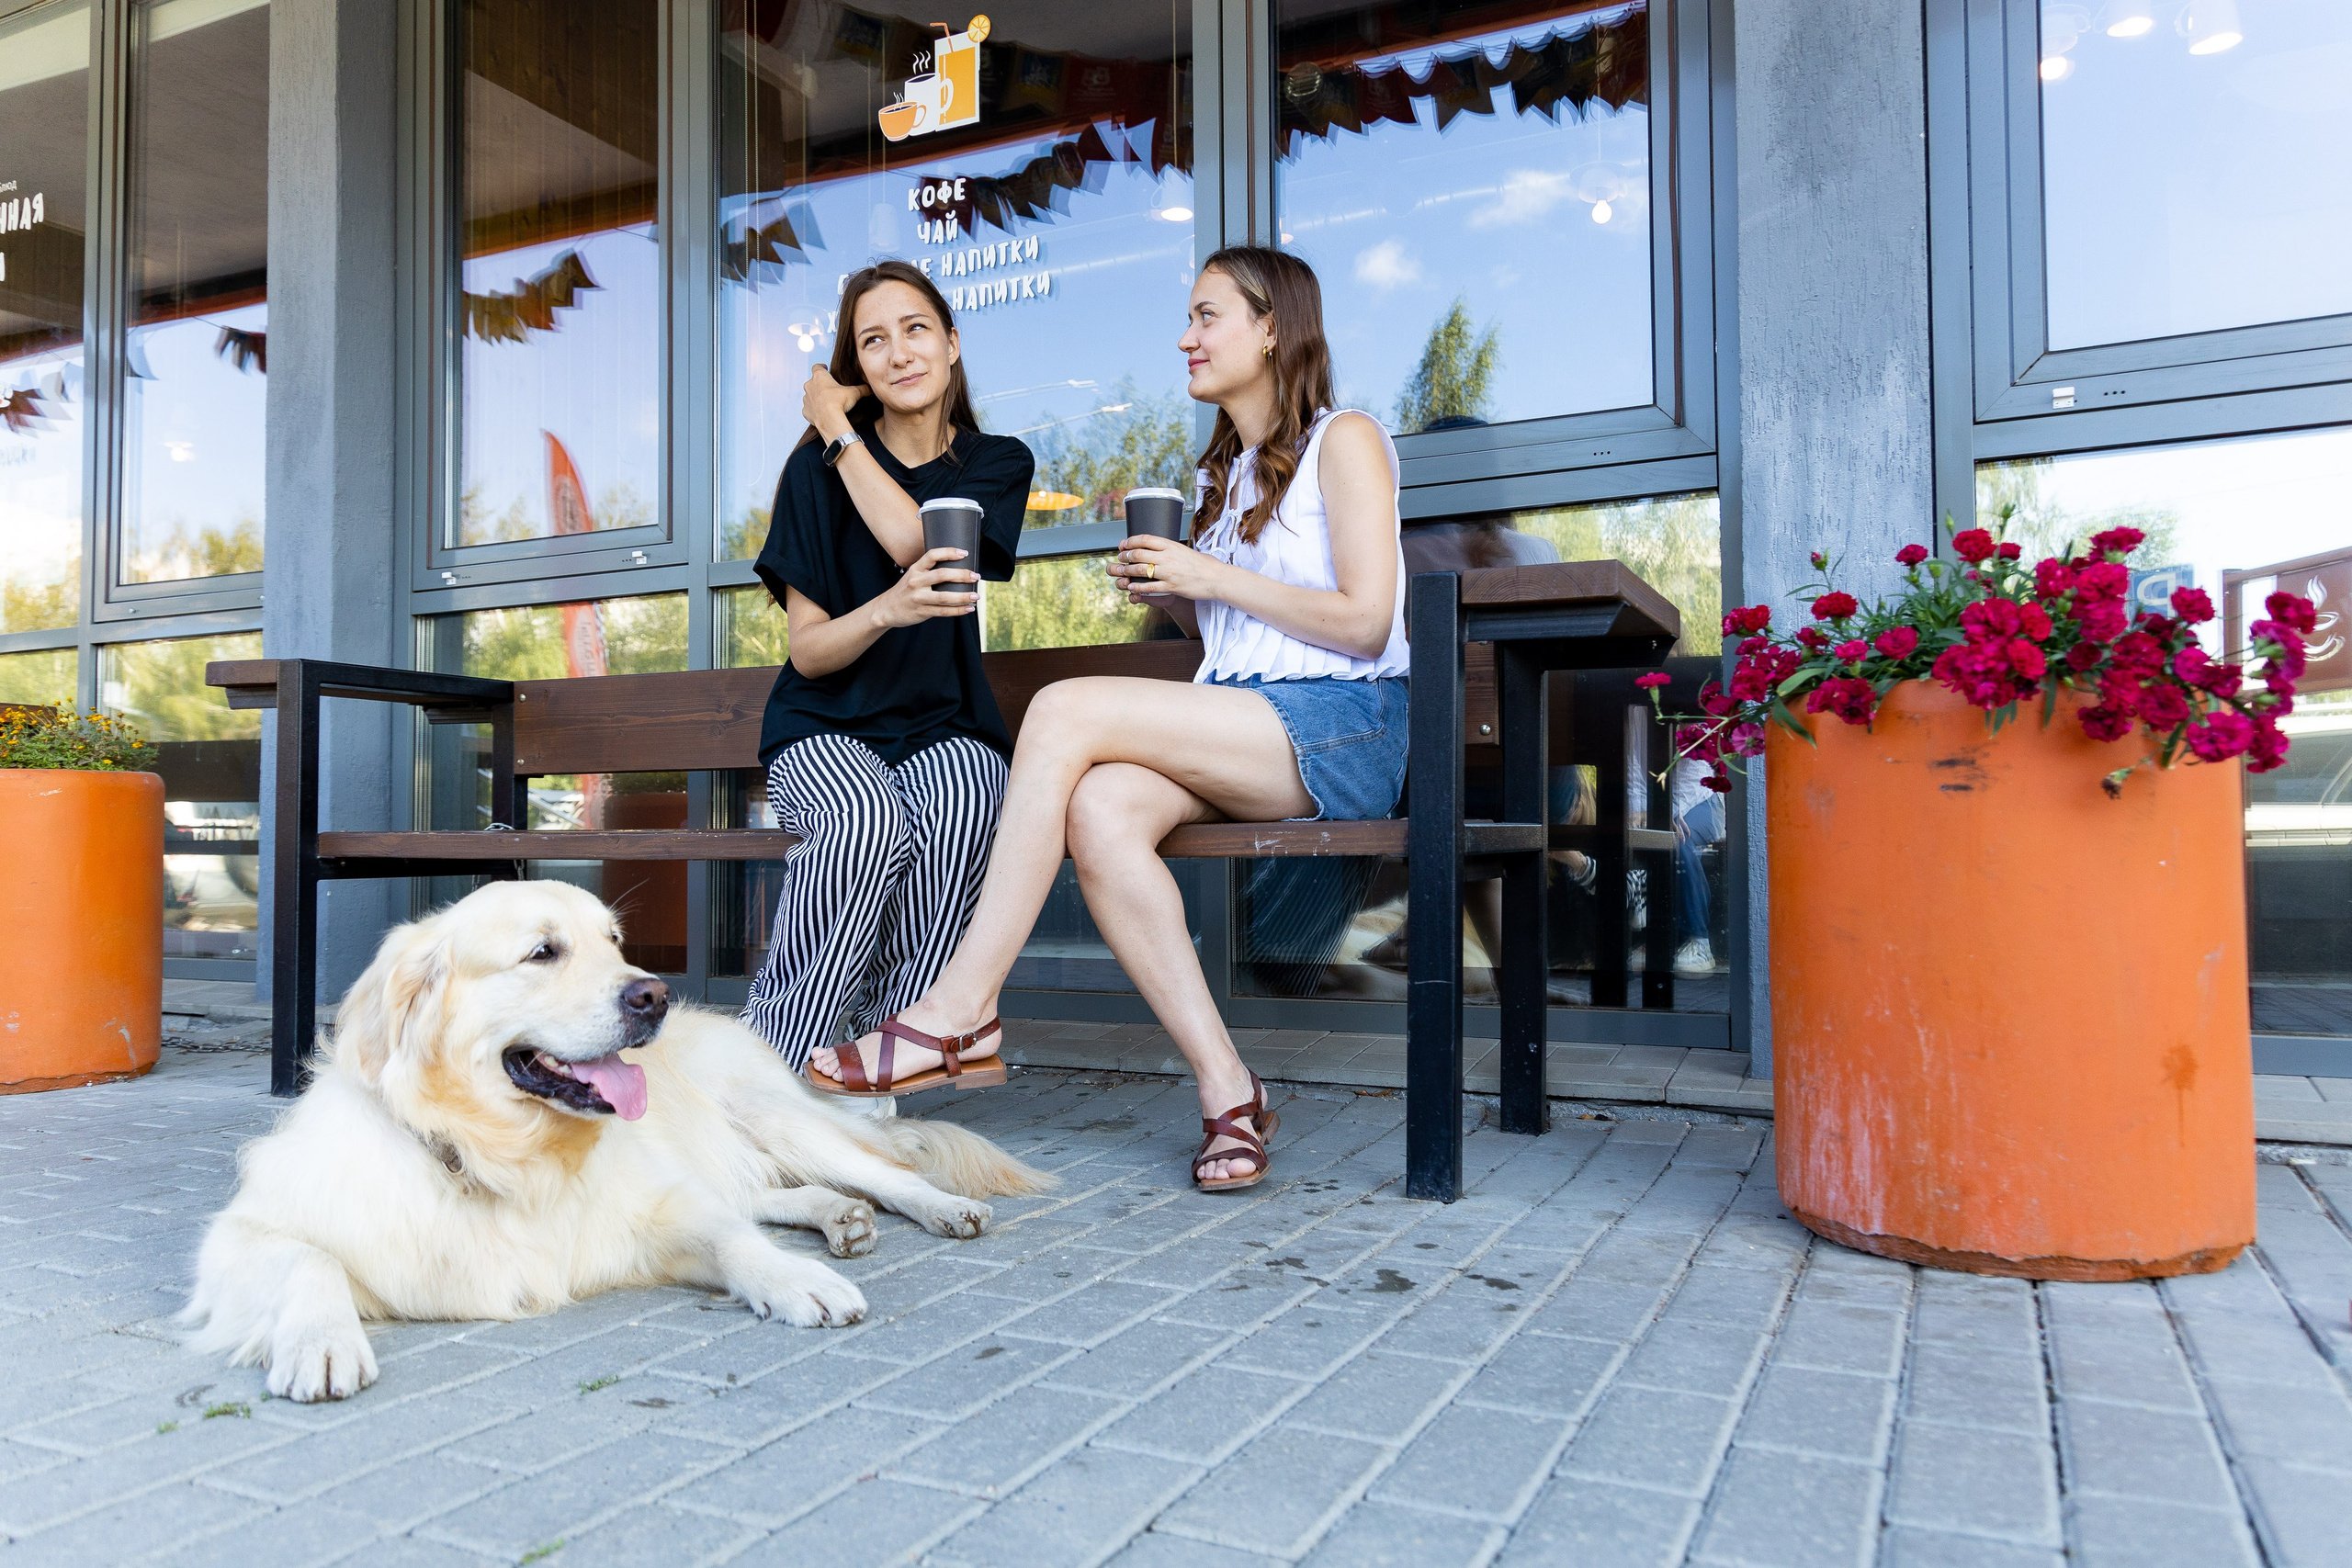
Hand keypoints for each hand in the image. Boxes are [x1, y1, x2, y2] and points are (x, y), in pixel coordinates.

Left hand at [802, 366, 864, 441]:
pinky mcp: (805, 411)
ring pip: (809, 396)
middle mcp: (809, 386)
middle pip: (813, 381)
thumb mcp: (854, 393)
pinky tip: (821, 413)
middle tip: (829, 388)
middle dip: (820, 384)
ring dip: (816, 397)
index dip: (821, 367)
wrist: (829, 420)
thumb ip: (863, 388)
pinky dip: (814, 410)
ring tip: (826, 403)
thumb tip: (872, 388)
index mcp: (819, 377)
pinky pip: (809, 409)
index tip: (825, 368)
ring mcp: (806, 399)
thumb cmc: (839, 402)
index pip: (817, 367)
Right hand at [871, 546, 979, 628]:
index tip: (964, 553)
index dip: (949, 552)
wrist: (886, 609)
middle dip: (962, 574)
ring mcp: (919, 598)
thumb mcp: (912, 575)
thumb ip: (929, 571)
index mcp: (915, 569)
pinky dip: (958, 610)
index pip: (932, 555)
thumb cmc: (905, 590)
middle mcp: (916, 582)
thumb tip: (956, 567)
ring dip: (963, 596)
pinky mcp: (922, 612)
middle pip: (942, 575)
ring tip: (976, 595)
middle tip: (976, 576)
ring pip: (945, 597)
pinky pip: (944, 611)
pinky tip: (969, 608)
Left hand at [1106, 534, 1221, 603]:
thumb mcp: (1185, 550)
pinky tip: (1132, 587)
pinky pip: (1149, 587)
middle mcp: (1168, 557)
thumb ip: (1171, 549)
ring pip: (1140, 570)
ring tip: (1122, 572)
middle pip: (1138, 554)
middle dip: (1125, 556)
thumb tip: (1158, 548)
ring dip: (1127, 571)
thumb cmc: (1204, 565)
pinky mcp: (1171, 587)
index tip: (1123, 544)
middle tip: (1120, 559)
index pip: (1145, 539)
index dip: (1130, 541)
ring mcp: (1169, 573)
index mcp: (1172, 545)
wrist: (1217, 578)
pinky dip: (1137, 587)